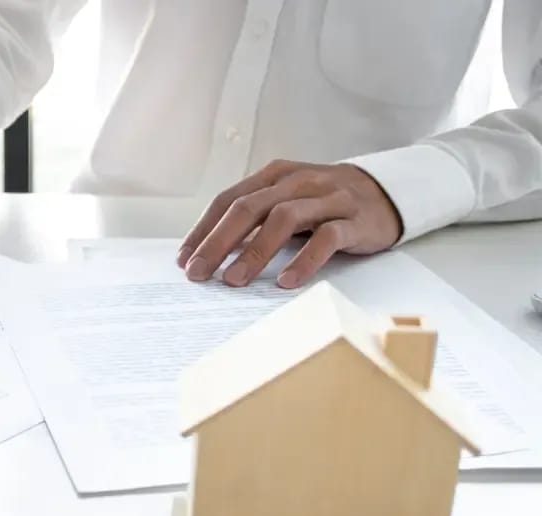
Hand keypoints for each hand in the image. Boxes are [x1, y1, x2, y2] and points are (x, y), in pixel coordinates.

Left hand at [177, 160, 403, 287]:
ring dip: (254, 252)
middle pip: (249, 209)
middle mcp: (298, 182)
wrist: (389, 192)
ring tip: (234, 280)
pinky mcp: (355, 220)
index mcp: (275, 176)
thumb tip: (211, 253)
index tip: (184, 259)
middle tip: (198, 273)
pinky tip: (286, 283)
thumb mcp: (287, 203)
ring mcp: (328, 199)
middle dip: (218, 243)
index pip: (229, 200)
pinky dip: (303, 261)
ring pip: (283, 220)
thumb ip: (255, 221)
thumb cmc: (325, 203)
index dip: (203, 230)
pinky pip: (326, 239)